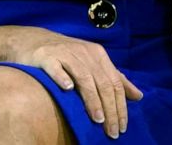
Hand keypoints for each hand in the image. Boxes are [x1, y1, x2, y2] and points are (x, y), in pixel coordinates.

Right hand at [8, 27, 142, 138]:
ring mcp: (66, 53)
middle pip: (102, 82)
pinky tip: (67, 90)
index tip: (122, 127)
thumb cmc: (67, 55)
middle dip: (109, 108)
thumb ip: (114, 79)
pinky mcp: (47, 57)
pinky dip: (62, 78)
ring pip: (83, 77)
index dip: (120, 106)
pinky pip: (56, 68)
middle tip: (111, 131)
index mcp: (98, 55)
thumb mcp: (93, 63)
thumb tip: (138, 96)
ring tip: (98, 119)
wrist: (33, 40)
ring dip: (92, 99)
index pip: (114, 83)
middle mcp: (84, 53)